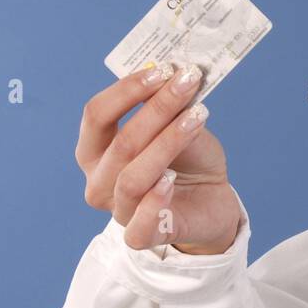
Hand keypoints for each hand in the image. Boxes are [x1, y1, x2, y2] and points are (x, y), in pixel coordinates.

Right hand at [76, 61, 240, 254]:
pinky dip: (154, 201)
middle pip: (121, 143)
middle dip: (157, 109)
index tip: (162, 71)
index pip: (96, 115)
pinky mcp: (142, 236)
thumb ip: (171, 108)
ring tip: (197, 118)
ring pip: (133, 177)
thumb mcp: (180, 127)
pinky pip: (140, 225)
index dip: (127, 90)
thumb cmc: (188, 161)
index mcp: (95, 151)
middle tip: (188, 84)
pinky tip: (171, 180)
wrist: (212, 201)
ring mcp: (118, 211)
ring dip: (167, 143)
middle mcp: (99, 181)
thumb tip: (175, 73)